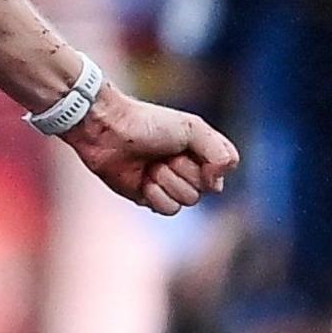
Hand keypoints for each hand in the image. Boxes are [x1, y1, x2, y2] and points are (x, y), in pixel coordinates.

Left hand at [65, 84, 237, 215]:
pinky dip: (156, 195)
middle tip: (164, 155)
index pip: (224, 169)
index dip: (212, 166)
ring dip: (167, 182)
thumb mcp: (191, 128)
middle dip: (183, 172)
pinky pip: (168, 209)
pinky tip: (143, 180)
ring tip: (150, 166)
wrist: (107, 131)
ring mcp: (168, 184)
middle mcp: (188, 167)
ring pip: (187, 201)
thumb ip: (219, 151)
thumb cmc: (147, 123)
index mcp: (200, 149)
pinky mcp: (149, 197)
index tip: (190, 151)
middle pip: (205, 189)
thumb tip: (218, 184)